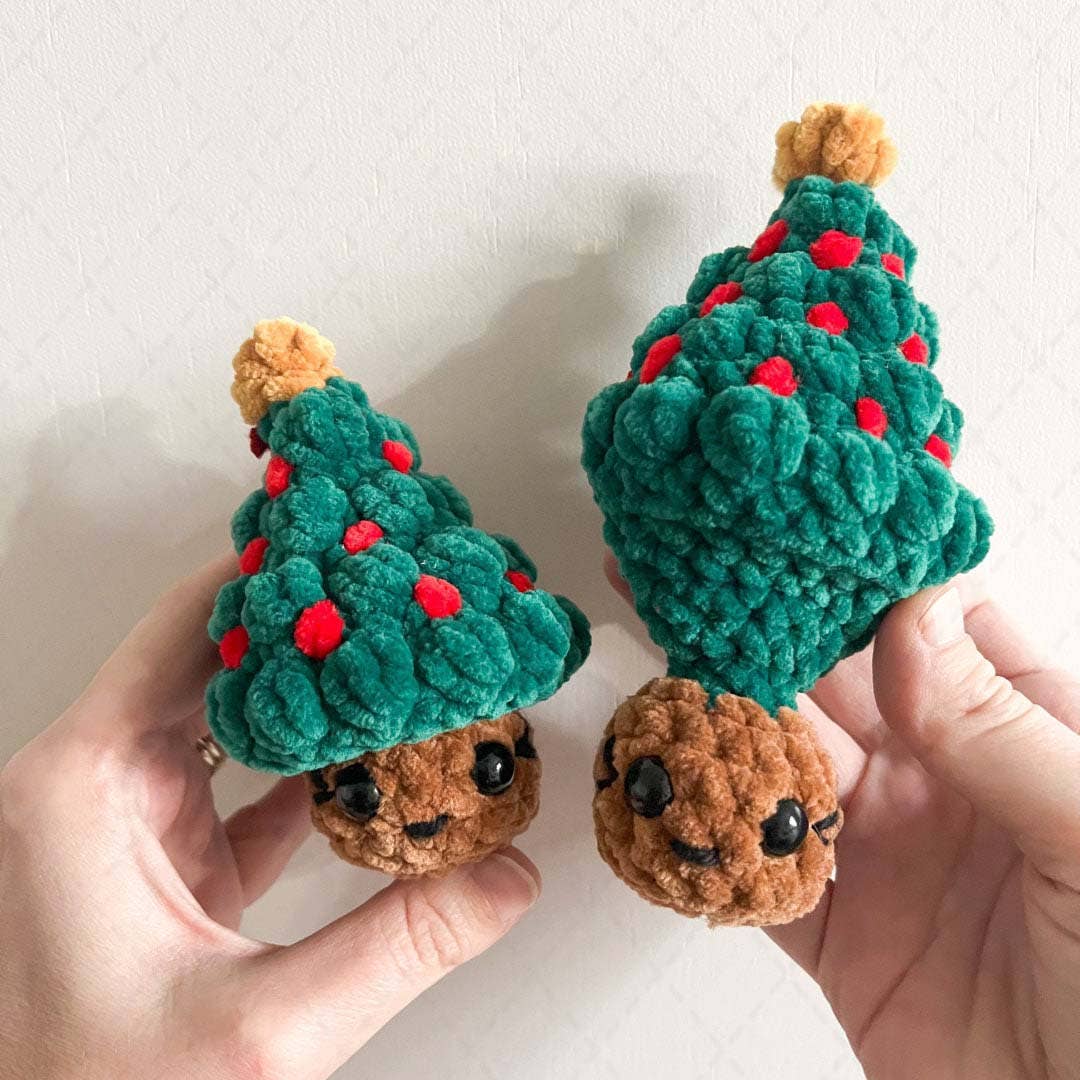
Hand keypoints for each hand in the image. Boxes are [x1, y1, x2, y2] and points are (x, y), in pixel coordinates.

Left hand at [0, 557, 539, 1079]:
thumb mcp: (267, 1031)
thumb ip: (402, 944)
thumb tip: (505, 878)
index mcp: (83, 789)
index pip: (181, 632)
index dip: (264, 577)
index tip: (338, 542)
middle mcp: (89, 787)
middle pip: (205, 658)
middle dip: (301, 623)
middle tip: (381, 589)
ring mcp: (121, 821)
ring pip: (223, 714)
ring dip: (304, 689)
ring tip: (384, 655)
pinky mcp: (155, 858)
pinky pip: (236, 779)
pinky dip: (299, 762)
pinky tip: (363, 754)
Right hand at [606, 553, 1079, 1079]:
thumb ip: (1000, 728)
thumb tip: (913, 610)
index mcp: (1019, 731)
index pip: (922, 626)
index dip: (854, 576)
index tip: (785, 527)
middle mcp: (941, 777)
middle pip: (830, 686)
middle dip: (758, 632)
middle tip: (682, 576)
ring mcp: (884, 849)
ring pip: (779, 768)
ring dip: (717, 727)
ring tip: (653, 674)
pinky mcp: (839, 932)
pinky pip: (757, 874)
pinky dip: (708, 843)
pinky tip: (663, 801)